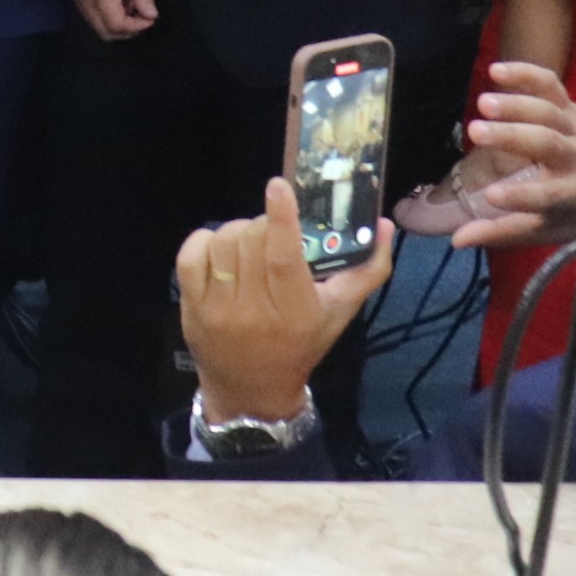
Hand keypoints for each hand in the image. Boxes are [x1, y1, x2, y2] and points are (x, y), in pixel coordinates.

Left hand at [177, 178, 394, 427]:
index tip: (279, 186)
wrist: (253, 389)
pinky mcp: (192, 307)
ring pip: (223, 243)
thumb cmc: (301, 345)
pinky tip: (219, 246)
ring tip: (250, 242)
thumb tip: (385, 225)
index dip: (281, 218)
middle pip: (252, 241)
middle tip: (274, 233)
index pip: (284, 257)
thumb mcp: (339, 312)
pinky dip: (203, 241)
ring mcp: (219, 309)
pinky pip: (190, 257)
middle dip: (264, 224)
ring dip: (237, 231)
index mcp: (296, 310)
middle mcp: (255, 309)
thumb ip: (367, 269)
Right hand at [436, 64, 575, 253]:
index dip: (520, 198)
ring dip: (516, 105)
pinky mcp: (575, 108)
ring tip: (483, 103)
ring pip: (548, 113)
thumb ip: (506, 232)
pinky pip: (553, 87)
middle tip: (475, 131)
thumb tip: (456, 239)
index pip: (547, 198)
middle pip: (545, 145)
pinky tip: (497, 71)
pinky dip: (527, 74)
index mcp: (574, 196)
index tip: (491, 195)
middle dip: (511, 136)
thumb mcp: (557, 228)